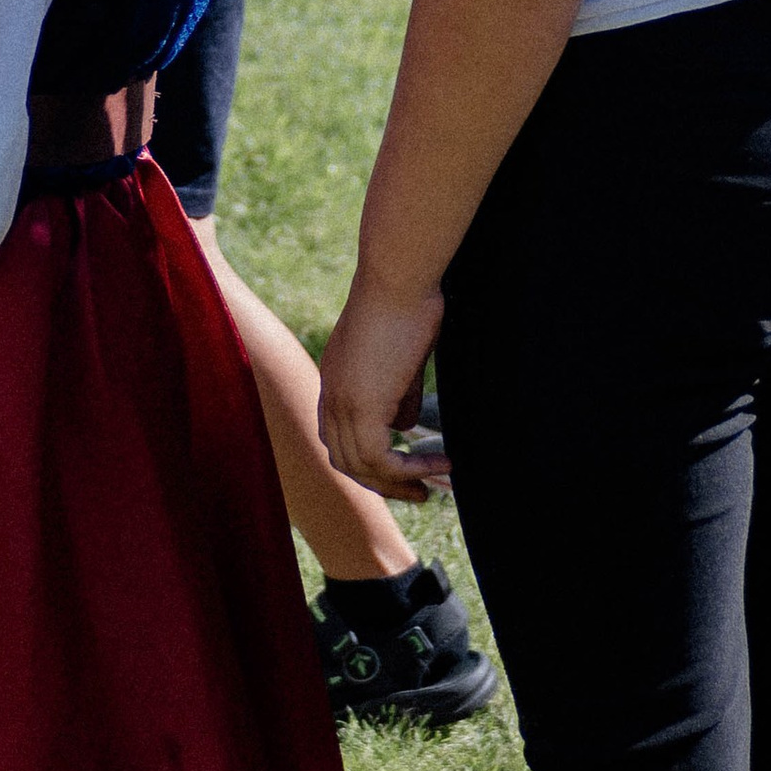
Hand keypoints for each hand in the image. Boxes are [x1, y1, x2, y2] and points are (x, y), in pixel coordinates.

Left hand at [317, 272, 445, 502]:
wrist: (398, 277)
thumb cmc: (408, 303)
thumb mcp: (402, 358)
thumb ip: (399, 394)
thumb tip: (405, 425)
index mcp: (334, 380)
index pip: (337, 437)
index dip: (366, 460)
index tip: (401, 469)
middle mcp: (330, 395)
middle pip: (343, 460)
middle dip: (381, 483)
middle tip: (419, 493)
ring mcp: (341, 402)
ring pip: (360, 466)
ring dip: (399, 482)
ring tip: (433, 486)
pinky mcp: (362, 406)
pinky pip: (381, 460)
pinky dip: (410, 470)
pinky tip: (440, 463)